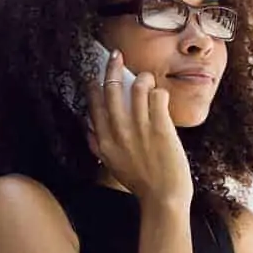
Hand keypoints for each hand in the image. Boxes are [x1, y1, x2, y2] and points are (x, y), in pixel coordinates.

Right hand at [86, 49, 192, 206]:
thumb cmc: (141, 184)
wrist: (163, 198)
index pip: (95, 106)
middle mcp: (119, 132)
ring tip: (146, 77)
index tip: (96, 76)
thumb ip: (99, 147)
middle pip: (112, 90)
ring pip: (137, 88)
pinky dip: (159, 92)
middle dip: (112, 68)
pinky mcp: (161, 127)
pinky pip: (157, 97)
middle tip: (115, 55)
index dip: (95, 87)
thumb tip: (88, 130)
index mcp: (105, 142)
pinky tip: (161, 94)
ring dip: (142, 78)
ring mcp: (140, 128)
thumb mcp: (112, 166)